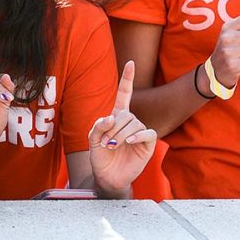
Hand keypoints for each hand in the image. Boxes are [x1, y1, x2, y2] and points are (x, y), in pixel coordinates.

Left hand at [89, 61, 156, 197]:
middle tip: (106, 143)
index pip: (124, 93)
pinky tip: (130, 141)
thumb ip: (98, 126)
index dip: (127, 78)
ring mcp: (139, 132)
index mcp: (117, 116)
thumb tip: (111, 118)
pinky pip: (146, 133)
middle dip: (113, 128)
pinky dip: (137, 135)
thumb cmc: (100, 156)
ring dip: (120, 135)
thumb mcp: (92, 139)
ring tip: (113, 147)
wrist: (107, 176)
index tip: (131, 63)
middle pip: (125, 114)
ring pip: (134, 123)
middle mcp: (130, 122)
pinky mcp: (147, 144)